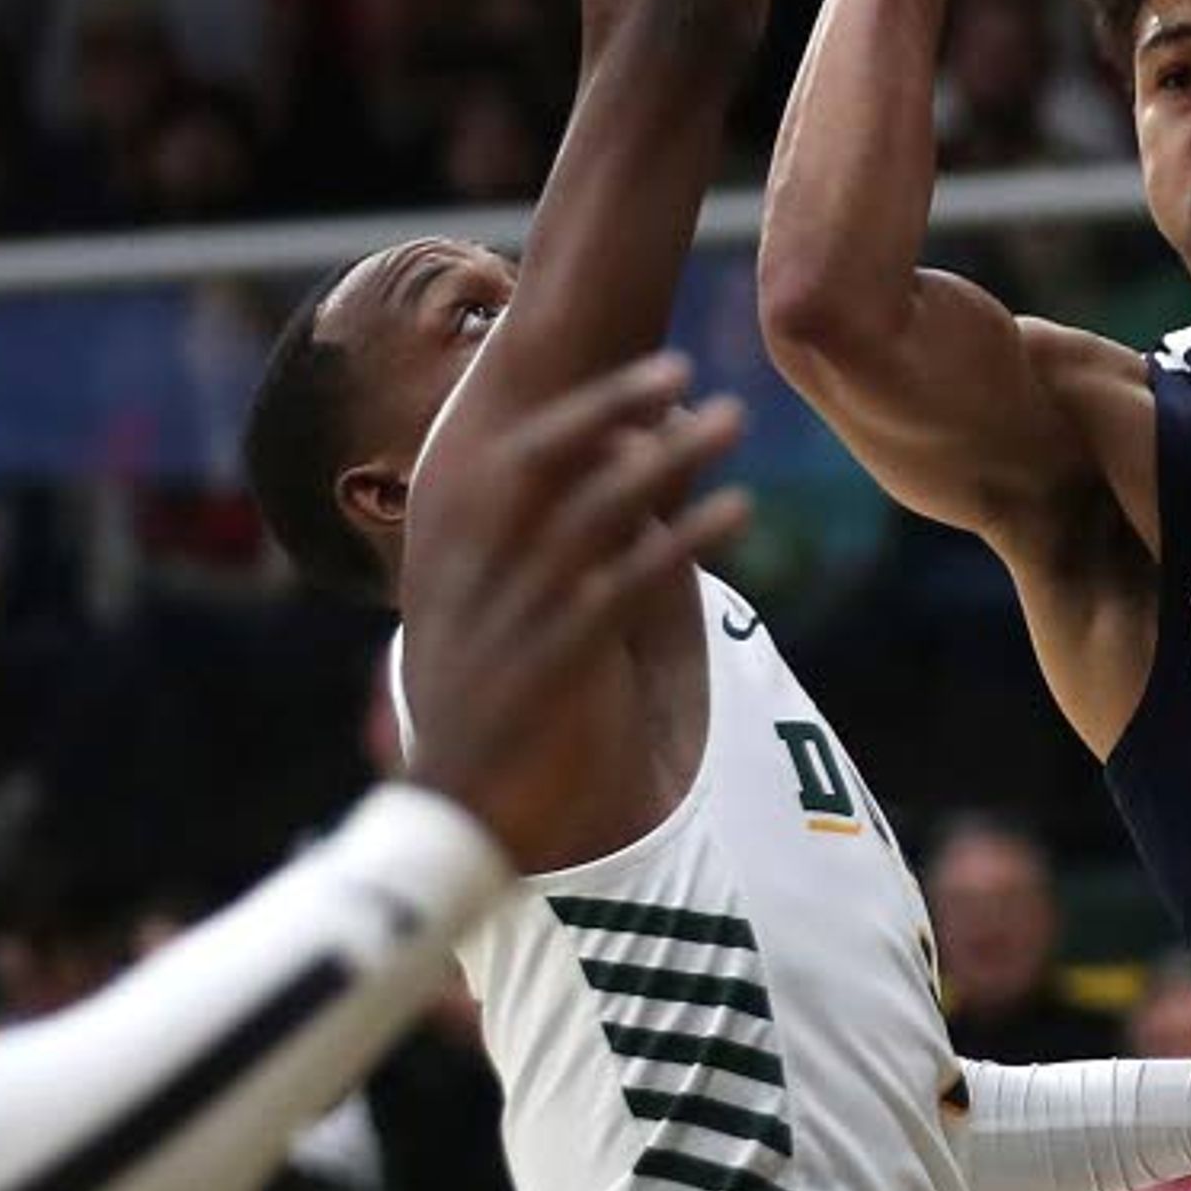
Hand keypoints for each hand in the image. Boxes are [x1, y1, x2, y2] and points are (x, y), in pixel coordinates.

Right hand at [397, 350, 750, 869]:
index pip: (514, 453)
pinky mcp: (549, 670)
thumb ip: (545, 548)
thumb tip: (622, 473)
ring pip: (590, 514)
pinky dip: (680, 541)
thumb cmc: (492, 710)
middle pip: (545, 462)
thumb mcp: (496, 619)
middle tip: (686, 366)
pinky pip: (620, 589)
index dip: (586, 404)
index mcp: (454, 554)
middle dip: (614, 407)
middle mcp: (473, 572)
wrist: (454, 824)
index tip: (657, 368)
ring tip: (732, 421)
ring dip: (665, 460)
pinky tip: (737, 510)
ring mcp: (509, 618)